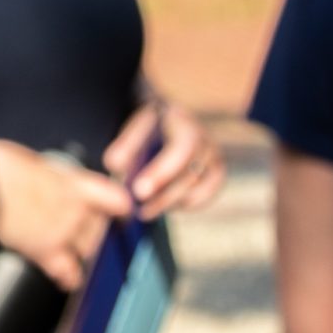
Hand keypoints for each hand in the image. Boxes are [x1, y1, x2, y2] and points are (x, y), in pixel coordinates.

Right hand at [0, 139, 134, 289]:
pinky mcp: (43, 252)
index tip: (122, 213)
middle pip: (100, 229)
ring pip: (88, 251)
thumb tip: (59, 183)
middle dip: (95, 231)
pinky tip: (69, 280)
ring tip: (76, 251)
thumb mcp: (39, 163)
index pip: (117, 201)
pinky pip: (66, 272)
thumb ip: (58, 178)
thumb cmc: (1, 166)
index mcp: (76, 185)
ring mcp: (61, 233)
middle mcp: (75, 211)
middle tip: (86, 231)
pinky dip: (69, 278)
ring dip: (84, 251)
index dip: (122, 209)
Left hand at [104, 98, 225, 216]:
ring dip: (172, 202)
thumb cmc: (146, 128)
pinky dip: (188, 204)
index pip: (181, 149)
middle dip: (164, 196)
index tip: (139, 191)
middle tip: (140, 212)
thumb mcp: (132, 129)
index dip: (162, 173)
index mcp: (182, 120)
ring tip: (146, 211)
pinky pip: (207, 194)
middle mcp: (204, 138)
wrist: (165, 122)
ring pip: (199, 186)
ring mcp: (213, 156)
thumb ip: (124, 146)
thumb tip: (116, 166)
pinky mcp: (217, 173)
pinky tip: (167, 207)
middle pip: (191, 173)